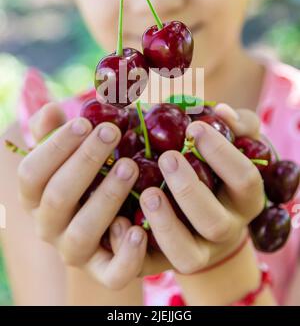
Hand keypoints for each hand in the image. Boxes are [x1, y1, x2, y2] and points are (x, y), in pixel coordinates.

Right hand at [18, 103, 147, 289]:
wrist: (104, 223)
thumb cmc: (85, 177)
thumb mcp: (68, 154)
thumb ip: (54, 132)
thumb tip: (50, 109)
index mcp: (34, 196)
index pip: (31, 172)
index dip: (56, 146)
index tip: (85, 121)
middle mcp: (48, 226)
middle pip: (57, 197)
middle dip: (85, 162)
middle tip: (112, 132)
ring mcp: (74, 251)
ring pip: (82, 232)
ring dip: (106, 197)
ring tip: (131, 167)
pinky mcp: (103, 271)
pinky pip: (112, 274)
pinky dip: (126, 254)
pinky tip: (141, 228)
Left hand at [139, 104, 263, 274]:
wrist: (196, 214)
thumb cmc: (213, 168)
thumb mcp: (230, 144)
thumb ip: (235, 126)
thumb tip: (222, 112)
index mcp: (244, 200)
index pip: (245, 180)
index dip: (223, 155)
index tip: (195, 127)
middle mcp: (224, 231)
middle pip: (215, 223)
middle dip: (190, 190)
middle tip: (167, 158)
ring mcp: (195, 251)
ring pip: (186, 256)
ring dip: (165, 224)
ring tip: (147, 193)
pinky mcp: (161, 263)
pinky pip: (149, 267)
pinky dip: (132, 249)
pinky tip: (119, 220)